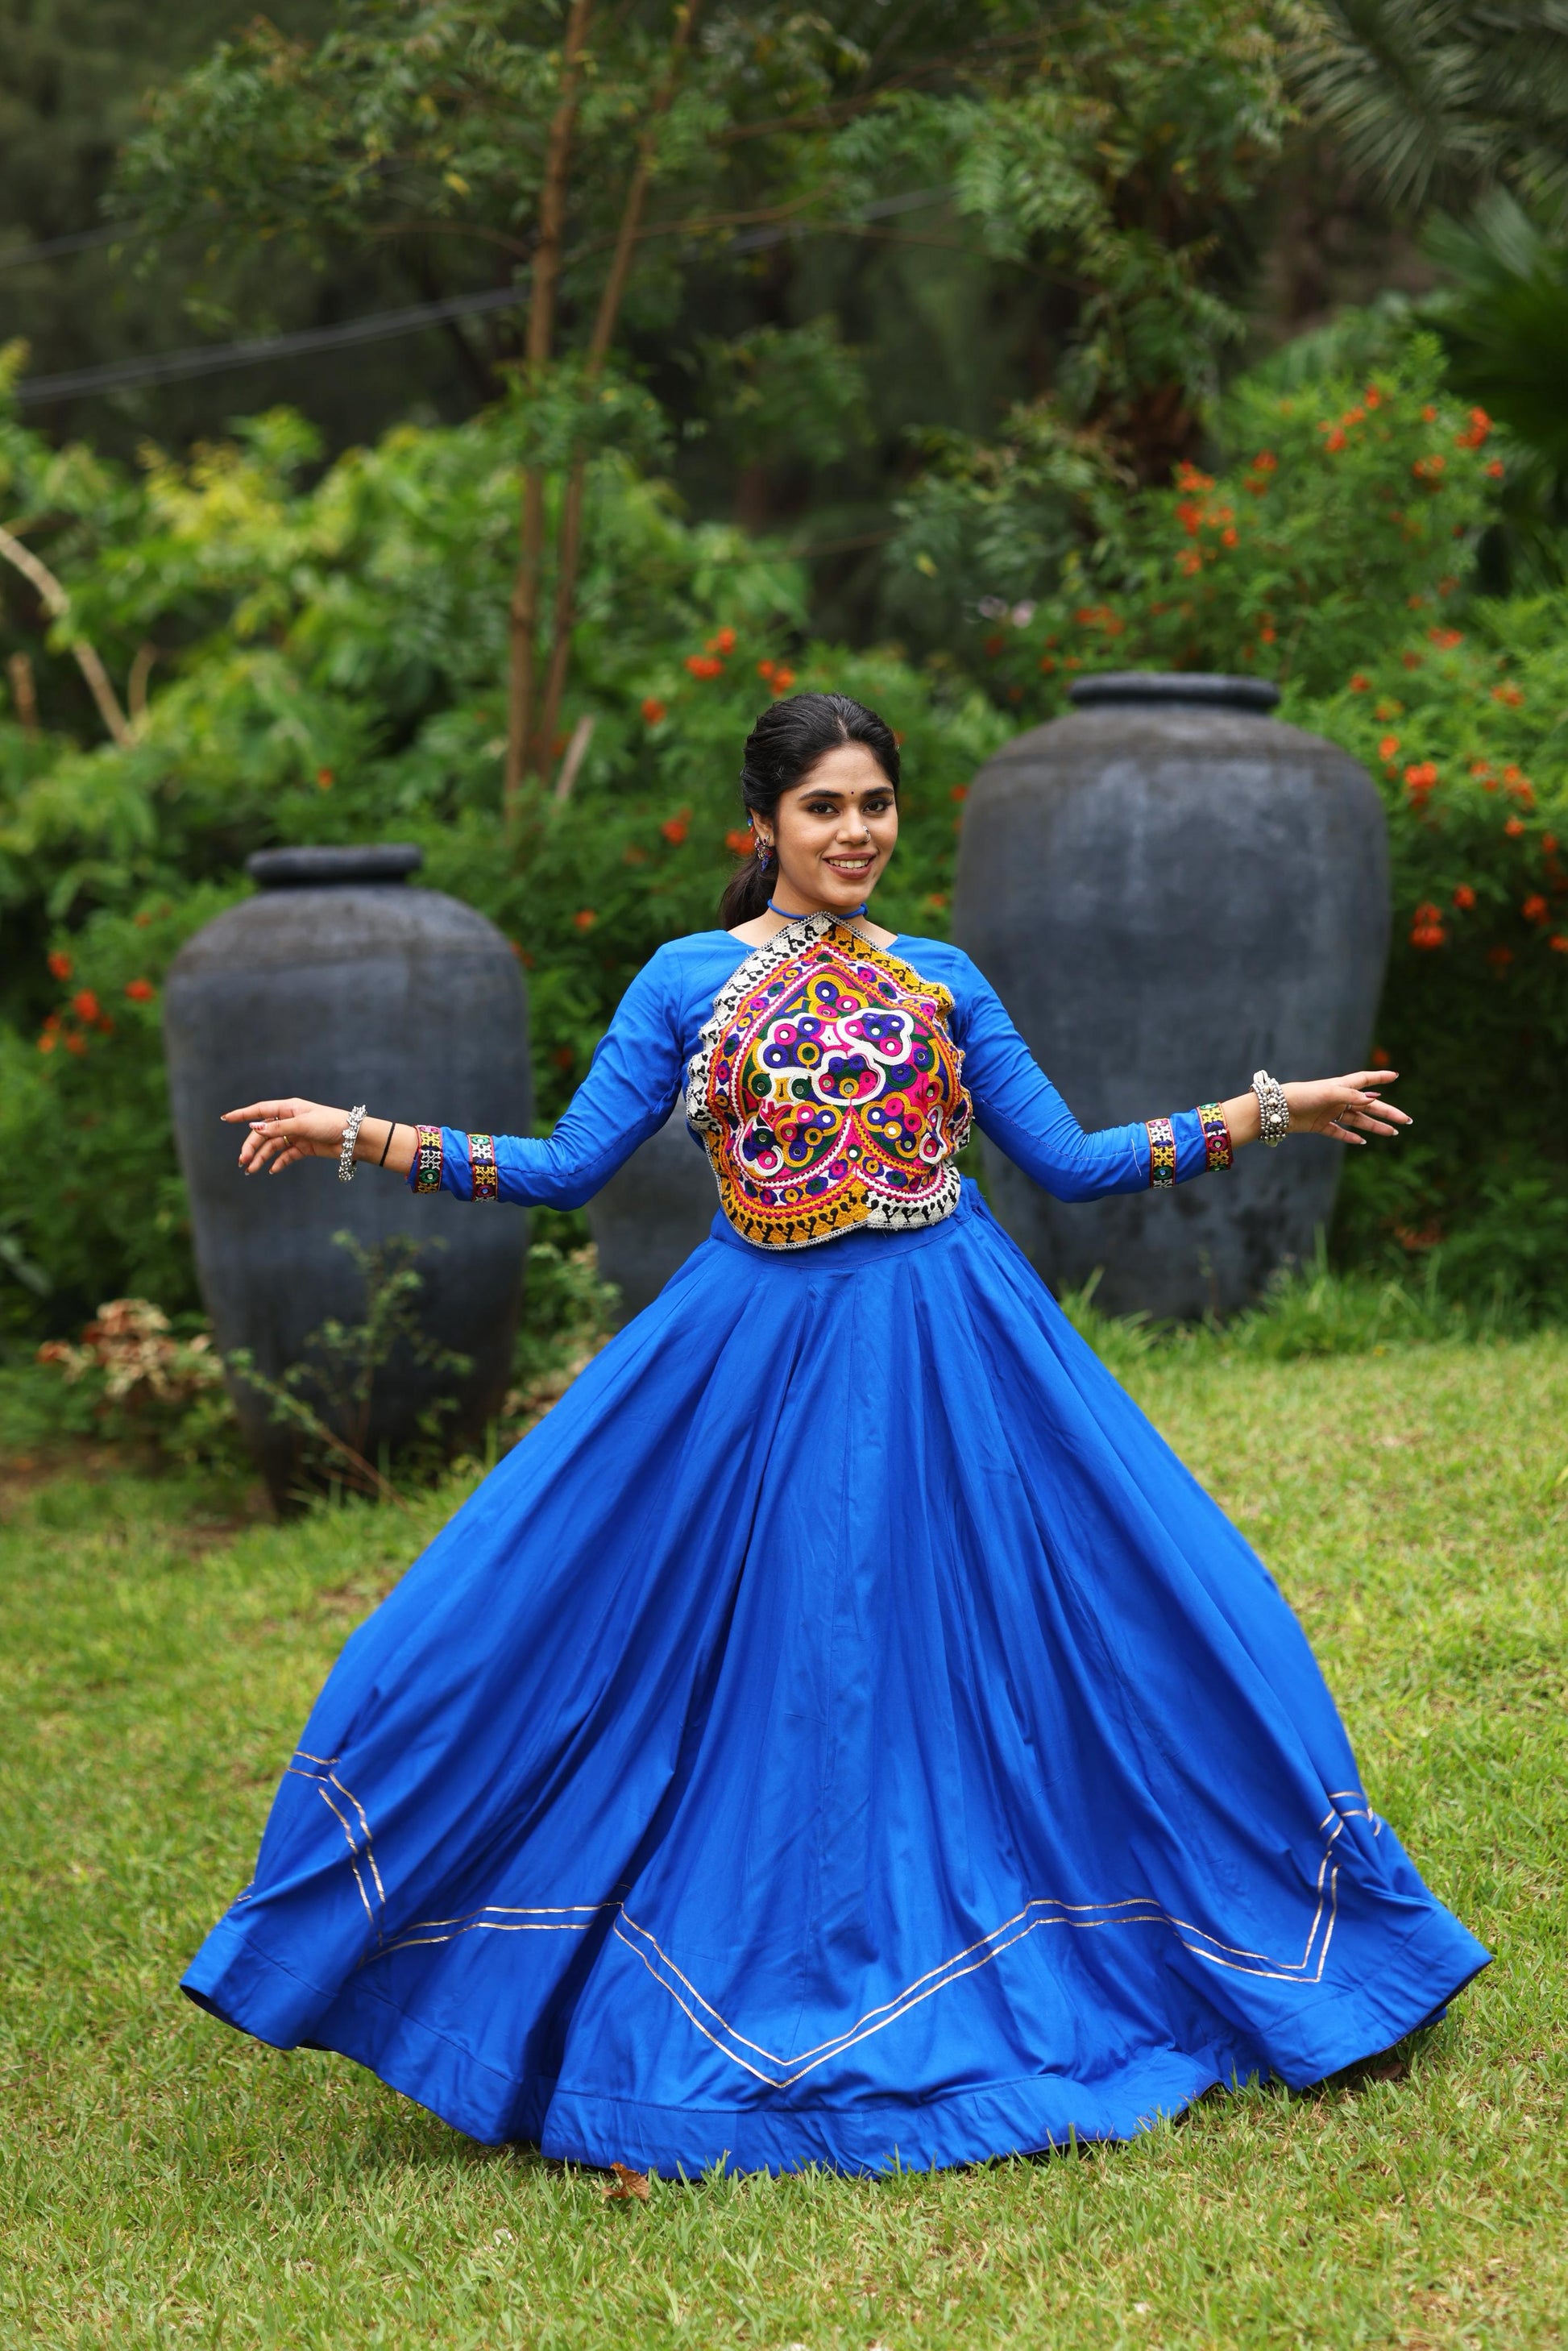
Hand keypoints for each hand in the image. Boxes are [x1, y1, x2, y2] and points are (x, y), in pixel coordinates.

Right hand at [224, 1096, 352, 1174]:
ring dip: (261, 1157)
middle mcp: (290, 1120)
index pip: (260, 1110)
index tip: (225, 1118)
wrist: (355, 1138)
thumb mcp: (302, 1124)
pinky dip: (278, 1162)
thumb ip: (278, 1128)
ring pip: (273, 1146)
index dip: (242, 1114)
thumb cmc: (331, 1124)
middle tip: (242, 1161)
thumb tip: (254, 1128)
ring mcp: (297, 1134)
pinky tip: (272, 1170)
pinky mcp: (304, 1147)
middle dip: (251, 1146)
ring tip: (251, 1170)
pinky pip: (286, 1155)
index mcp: (289, 1108)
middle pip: (264, 1133)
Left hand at [1282, 1070, 1408, 1146]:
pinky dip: (1350, 1137)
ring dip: (1375, 1127)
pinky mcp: (1320, 1125)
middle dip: (1388, 1112)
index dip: (1380, 1077)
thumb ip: (1350, 1096)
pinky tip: (1362, 1141)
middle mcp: (1338, 1099)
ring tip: (1392, 1133)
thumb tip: (1374, 1098)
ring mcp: (1330, 1113)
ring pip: (1358, 1121)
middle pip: (1369, 1106)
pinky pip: (1339, 1132)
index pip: (1365, 1079)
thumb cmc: (1301, 1095)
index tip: (1396, 1075)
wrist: (1275, 1109)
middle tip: (1406, 1120)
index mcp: (1341, 1086)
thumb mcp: (1328, 1093)